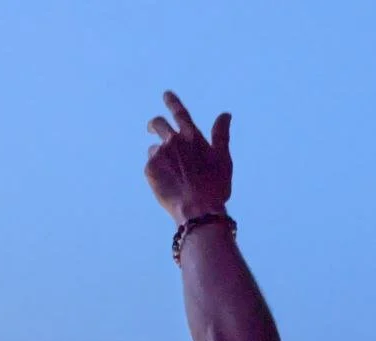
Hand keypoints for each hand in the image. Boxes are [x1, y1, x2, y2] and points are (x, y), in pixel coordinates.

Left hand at [145, 91, 231, 223]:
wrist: (198, 210)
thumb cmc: (215, 187)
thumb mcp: (224, 160)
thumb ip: (221, 135)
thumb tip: (226, 114)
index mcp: (192, 136)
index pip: (179, 112)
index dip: (172, 101)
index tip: (166, 94)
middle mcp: (173, 140)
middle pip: (158, 124)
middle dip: (154, 125)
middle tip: (152, 129)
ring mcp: (160, 154)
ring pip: (154, 148)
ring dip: (160, 155)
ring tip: (171, 174)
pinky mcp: (149, 169)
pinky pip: (151, 166)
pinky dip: (157, 172)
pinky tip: (168, 185)